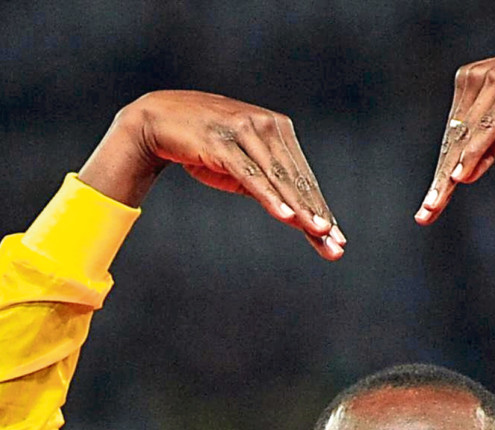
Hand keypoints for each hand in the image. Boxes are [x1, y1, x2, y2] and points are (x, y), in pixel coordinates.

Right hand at [81, 91, 343, 258]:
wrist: (158, 120)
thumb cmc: (203, 145)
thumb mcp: (240, 166)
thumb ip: (266, 184)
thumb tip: (296, 215)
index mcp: (278, 129)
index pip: (303, 178)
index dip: (320, 209)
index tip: (336, 240)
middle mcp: (268, 126)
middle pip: (297, 180)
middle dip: (317, 215)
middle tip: (335, 246)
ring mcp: (246, 131)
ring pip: (278, 178)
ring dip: (299, 208)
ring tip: (317, 232)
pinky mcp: (223, 143)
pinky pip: (251, 174)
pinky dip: (269, 196)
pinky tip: (284, 216)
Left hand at [417, 42, 494, 220]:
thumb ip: (487, 147)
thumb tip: (461, 176)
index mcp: (471, 82)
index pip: (453, 133)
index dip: (441, 169)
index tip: (428, 207)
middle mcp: (478, 76)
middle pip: (455, 136)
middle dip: (441, 177)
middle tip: (427, 211)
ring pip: (468, 134)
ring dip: (452, 170)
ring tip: (438, 201)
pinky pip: (489, 125)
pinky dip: (474, 152)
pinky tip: (461, 175)